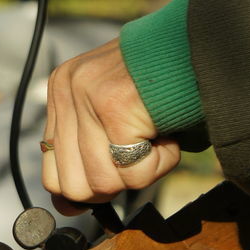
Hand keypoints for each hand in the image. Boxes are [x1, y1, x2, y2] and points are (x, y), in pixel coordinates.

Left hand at [42, 39, 180, 213]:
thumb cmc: (161, 86)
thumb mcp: (110, 115)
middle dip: (113, 183)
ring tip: (156, 139)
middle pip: (73, 186)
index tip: (113, 178)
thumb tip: (68, 207)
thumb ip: (87, 155)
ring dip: (141, 172)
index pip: (51, 175)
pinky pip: (134, 172)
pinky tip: (166, 135)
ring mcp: (87, 95)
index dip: (85, 189)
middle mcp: (66, 90)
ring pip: (104, 182)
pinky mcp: (114, 104)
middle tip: (139, 155)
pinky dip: (160, 163)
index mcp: (60, 91)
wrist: (197, 43)